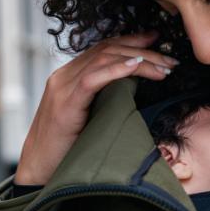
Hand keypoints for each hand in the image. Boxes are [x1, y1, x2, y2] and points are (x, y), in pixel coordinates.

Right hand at [15, 31, 178, 184]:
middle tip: (171, 60)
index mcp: (70, 77)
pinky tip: (137, 68)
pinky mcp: (65, 104)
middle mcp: (64, 75)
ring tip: (164, 69)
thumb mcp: (89, 120)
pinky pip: (92, 79)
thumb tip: (135, 95)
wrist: (38, 170)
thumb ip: (104, 102)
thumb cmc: (66, 150)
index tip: (157, 40)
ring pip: (104, 59)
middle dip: (143, 51)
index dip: (131, 41)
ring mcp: (62, 87)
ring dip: (139, 61)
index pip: (103, 48)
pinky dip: (116, 70)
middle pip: (107, 49)